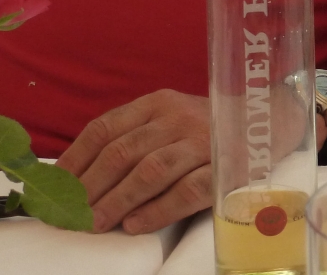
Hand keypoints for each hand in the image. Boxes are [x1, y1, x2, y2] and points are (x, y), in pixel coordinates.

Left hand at [55, 89, 211, 233]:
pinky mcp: (226, 167)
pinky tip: (135, 224)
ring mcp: (204, 141)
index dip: (75, 161)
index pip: (105, 129)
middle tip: (71, 216)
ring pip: (151, 171)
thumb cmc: (209, 126)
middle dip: (90, 188)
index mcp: (158, 103)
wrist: (270, 118)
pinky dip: (157, 210)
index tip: (56, 189)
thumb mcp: (171, 117)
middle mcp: (179, 117)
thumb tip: (79, 176)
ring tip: (96, 224)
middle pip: (123, 152)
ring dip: (117, 201)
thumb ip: (134, 136)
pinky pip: (187, 191)